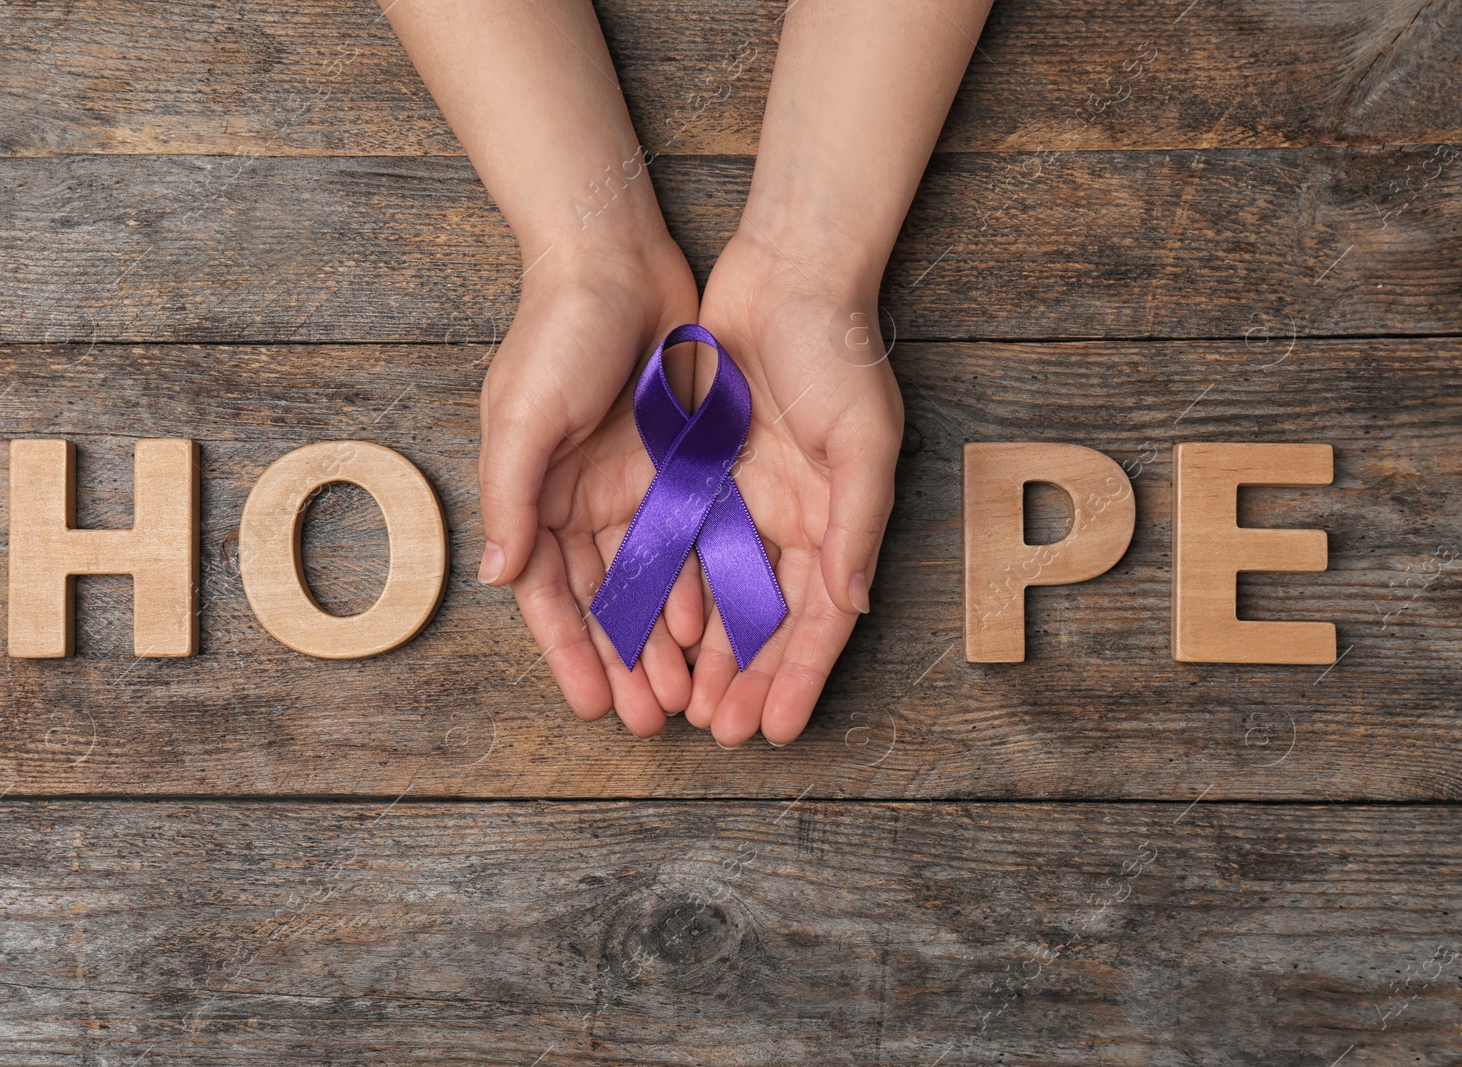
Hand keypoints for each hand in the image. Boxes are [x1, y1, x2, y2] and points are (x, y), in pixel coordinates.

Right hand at [478, 235, 706, 737]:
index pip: (550, 597)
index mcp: (534, 498)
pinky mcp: (677, 463)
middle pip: (603, 602)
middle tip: (649, 721)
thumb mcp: (522, 419)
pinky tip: (714, 626)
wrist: (616, 261)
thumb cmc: (556, 337)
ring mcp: (631, 485)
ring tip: (687, 691)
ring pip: (650, 581)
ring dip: (665, 637)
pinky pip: (690, 537)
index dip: (571, 655)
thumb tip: (500, 578)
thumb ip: (511, 498)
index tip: (592, 710)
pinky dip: (698, 582)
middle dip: (624, 663)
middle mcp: (579, 502)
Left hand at [683, 229, 903, 745]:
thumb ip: (857, 524)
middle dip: (742, 678)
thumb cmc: (839, 354)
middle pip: (762, 618)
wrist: (785, 274)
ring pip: (713, 592)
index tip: (777, 730)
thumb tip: (851, 606)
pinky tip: (647, 631)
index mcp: (833, 521)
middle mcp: (786, 520)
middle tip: (717, 732)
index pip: (816, 619)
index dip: (798, 677)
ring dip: (698, 649)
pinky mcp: (694, 471)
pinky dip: (666, 588)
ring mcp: (738, 498)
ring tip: (676, 702)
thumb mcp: (864, 439)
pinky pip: (676, 543)